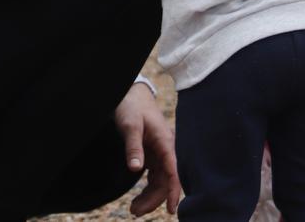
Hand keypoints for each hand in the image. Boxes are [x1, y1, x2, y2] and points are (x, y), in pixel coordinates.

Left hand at [115, 82, 180, 215]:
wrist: (132, 94)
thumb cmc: (132, 107)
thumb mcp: (130, 125)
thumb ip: (133, 146)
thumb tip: (136, 169)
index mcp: (166, 142)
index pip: (173, 172)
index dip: (173, 192)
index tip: (171, 209)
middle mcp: (166, 149)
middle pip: (166, 181)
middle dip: (154, 199)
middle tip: (134, 212)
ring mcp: (161, 153)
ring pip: (161, 181)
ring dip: (150, 197)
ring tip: (134, 209)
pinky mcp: (154, 155)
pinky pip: (155, 177)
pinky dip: (148, 189)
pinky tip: (138, 199)